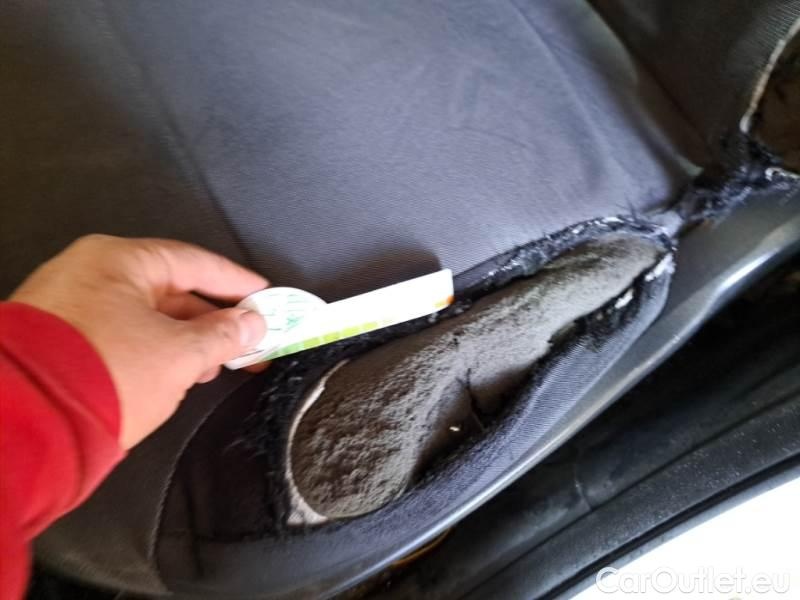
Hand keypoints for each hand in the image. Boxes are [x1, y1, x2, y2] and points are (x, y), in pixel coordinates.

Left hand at [10, 235, 267, 448]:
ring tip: (217, 362)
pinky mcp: (61, 339)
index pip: (194, 262)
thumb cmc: (103, 375)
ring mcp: (71, 305)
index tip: (264, 296)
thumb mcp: (180, 355)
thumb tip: (251, 324)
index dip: (236, 282)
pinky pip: (122, 333)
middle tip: (249, 337)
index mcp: (119, 260)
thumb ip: (223, 335)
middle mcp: (90, 273)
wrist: (25, 426)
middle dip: (214, 317)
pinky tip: (178, 371)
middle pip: (170, 288)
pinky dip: (156, 348)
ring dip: (187, 338)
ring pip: (146, 314)